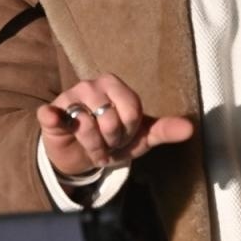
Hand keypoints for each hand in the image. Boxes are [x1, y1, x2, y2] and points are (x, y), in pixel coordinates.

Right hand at [37, 74, 194, 176]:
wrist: (80, 154)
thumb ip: (164, 130)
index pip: (132, 111)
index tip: (124, 135)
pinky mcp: (50, 113)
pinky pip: (53, 114)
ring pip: (87, 127)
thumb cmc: (112, 139)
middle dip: (112, 141)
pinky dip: (53, 117)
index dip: (129, 131)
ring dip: (93, 146)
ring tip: (92, 146)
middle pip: (111, 120)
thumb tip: (190, 129)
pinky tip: (54, 119)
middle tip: (107, 142)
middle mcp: (92, 86)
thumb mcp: (141, 137)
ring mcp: (69, 97)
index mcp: (116, 86)